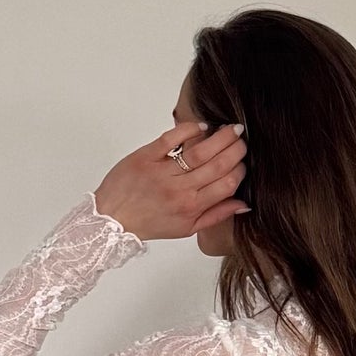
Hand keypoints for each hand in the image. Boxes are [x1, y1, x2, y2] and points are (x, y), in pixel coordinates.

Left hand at [96, 120, 247, 241]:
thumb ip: (216, 215)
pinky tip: (201, 127)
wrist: (113, 219)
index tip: (242, 161)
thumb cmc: (149, 223)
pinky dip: (189, 129)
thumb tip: (243, 203)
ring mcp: (162, 172)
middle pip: (218, 164)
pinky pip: (171, 138)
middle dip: (236, 149)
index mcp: (191, 207)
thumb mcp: (186, 228)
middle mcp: (179, 190)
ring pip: (199, 151)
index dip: (240, 169)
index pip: (227, 184)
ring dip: (219, 137)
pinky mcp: (146, 157)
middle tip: (241, 139)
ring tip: (229, 129)